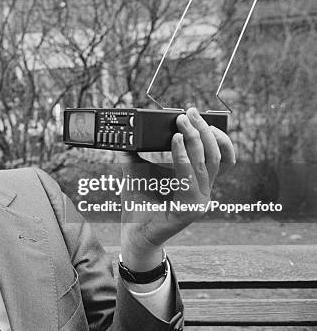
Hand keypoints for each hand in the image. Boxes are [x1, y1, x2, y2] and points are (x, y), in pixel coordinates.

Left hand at [120, 107, 234, 271]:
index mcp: (197, 180)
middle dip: (203, 130)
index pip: (219, 155)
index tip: (197, 114)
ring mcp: (199, 200)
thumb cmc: (138, 202)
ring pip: (207, 163)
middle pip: (215, 154)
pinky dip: (182, 156)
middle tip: (189, 112)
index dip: (213, 134)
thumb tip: (127, 129)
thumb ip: (135, 151)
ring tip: (181, 122)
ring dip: (195, 139)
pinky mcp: (189, 208)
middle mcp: (203, 189)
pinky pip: (189, 177)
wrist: (132, 233)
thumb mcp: (137, 170)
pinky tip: (175, 141)